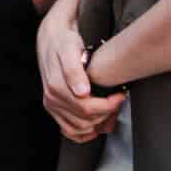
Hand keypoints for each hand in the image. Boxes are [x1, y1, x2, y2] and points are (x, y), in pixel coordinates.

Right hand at [36, 10, 124, 142]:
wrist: (51, 38)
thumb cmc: (63, 42)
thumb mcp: (70, 50)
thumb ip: (74, 71)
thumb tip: (82, 92)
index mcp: (56, 87)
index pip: (87, 109)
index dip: (108, 106)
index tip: (119, 96)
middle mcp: (52, 99)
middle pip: (85, 120)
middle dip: (105, 114)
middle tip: (117, 101)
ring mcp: (51, 104)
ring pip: (78, 129)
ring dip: (96, 124)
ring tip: (109, 111)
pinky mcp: (53, 107)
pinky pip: (68, 130)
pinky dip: (83, 133)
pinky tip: (95, 126)